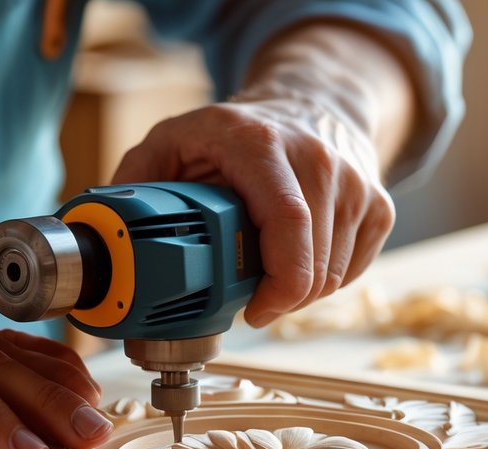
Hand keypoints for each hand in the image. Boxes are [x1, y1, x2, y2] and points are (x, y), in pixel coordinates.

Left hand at [111, 23, 413, 327]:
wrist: (313, 100)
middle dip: (279, 299)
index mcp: (261, 144)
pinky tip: (301, 261)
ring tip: (271, 274)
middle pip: (312, 265)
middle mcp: (318, 159)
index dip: (275, 285)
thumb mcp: (175, 138)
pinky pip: (354, 271)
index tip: (251, 311)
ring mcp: (356, 183)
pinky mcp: (379, 205)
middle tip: (252, 300)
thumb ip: (137, 182)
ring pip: (334, 276)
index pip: (287, 226)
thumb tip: (108, 239)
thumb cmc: (238, 131)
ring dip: (299, 292)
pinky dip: (325, 281)